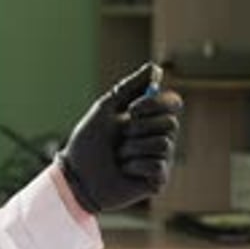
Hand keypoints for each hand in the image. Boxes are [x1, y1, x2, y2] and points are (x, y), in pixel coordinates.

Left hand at [57, 63, 181, 212]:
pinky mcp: (158, 180)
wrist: (77, 174)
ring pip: (164, 144)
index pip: (173, 103)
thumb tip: (155, 68)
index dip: (157, 103)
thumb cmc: (89, 142)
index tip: (132, 109)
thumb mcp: (107, 107)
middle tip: (121, 136)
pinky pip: (157, 166)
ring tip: (118, 156)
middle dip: (139, 128)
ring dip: (133, 148)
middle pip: (171, 123)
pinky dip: (134, 166)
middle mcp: (160, 137)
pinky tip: (124, 170)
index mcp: (150, 119)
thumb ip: (130, 87)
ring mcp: (161, 160)